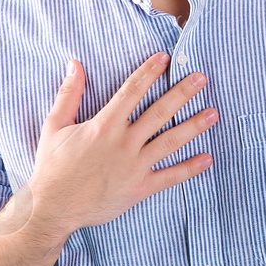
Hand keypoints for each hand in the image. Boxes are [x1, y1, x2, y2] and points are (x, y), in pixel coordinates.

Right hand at [17, 52, 216, 239]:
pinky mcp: (139, 188)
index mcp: (104, 125)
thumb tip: (74, 63)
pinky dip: (190, 168)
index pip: (132, 91)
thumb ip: (68, 94)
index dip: (149, 72)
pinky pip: (170, 177)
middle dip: (182, 93)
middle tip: (201, 78)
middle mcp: (124, 142)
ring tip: (214, 113)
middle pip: (159, 112)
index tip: (165, 58)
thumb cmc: (52, 167)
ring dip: (194, 126)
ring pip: (170, 141)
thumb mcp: (54, 126)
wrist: (52, 207)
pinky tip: (207, 158)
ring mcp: (134, 166)